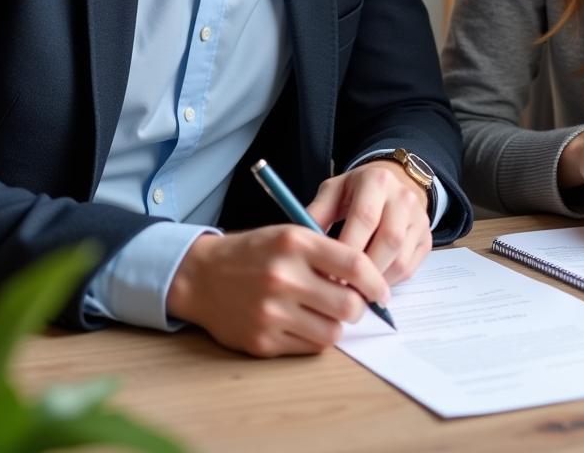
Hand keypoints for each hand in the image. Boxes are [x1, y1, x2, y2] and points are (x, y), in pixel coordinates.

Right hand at [166, 225, 391, 356]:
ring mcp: (271, 312)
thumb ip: (327, 253)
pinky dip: (314, 338)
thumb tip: (367, 282)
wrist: (202, 276)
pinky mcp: (262, 341)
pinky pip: (309, 348)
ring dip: (337, 325)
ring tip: (326, 313)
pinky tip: (304, 323)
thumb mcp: (290, 235)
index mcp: (295, 243)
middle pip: (349, 305)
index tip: (381, 291)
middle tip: (354, 303)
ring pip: (332, 332)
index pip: (354, 264)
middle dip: (359, 307)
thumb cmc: (255, 252)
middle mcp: (284, 277)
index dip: (376, 281)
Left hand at [306, 160, 432, 284]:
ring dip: (374, 282)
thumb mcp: (332, 192)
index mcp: (377, 181)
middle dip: (362, 272)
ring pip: (400, 260)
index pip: (364, 218)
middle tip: (338, 290)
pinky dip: (387, 283)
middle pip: (388, 241)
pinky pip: (408, 269)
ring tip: (351, 292)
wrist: (391, 184)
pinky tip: (368, 285)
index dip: (346, 250)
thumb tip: (300, 243)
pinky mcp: (426, 239)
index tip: (325, 273)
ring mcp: (419, 219)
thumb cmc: (355, 192)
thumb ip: (317, 213)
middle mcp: (404, 197)